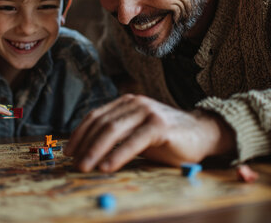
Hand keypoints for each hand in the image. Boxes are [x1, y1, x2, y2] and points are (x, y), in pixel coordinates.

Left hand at [63, 94, 234, 171]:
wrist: (201, 133)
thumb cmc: (165, 138)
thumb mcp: (136, 133)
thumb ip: (116, 136)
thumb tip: (87, 151)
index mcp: (126, 102)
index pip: (96, 116)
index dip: (80, 134)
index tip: (69, 151)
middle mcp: (135, 103)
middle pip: (101, 123)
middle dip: (84, 144)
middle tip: (73, 163)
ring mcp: (148, 112)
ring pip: (113, 130)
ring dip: (95, 150)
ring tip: (85, 167)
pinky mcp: (160, 126)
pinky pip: (133, 141)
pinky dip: (117, 155)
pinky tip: (107, 166)